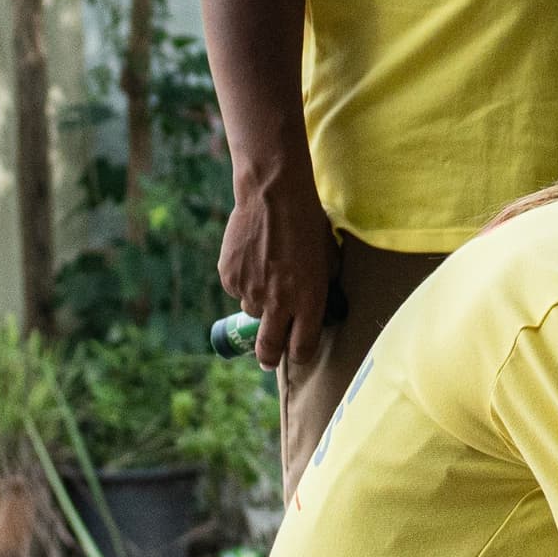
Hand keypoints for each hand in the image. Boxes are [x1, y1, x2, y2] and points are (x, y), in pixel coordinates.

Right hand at [220, 166, 335, 373]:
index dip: (299, 353)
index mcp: (309, 300)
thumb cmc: (308, 224)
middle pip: (269, 348)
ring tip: (268, 272)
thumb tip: (323, 303)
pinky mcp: (229, 278)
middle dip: (270, 358)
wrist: (273, 196)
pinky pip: (237, 289)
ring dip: (259, 302)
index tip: (297, 352)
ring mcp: (250, 292)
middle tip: (269, 359)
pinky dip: (244, 281)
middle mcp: (278, 303)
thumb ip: (323, 286)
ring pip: (252, 311)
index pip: (302, 346)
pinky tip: (253, 257)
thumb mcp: (328, 258)